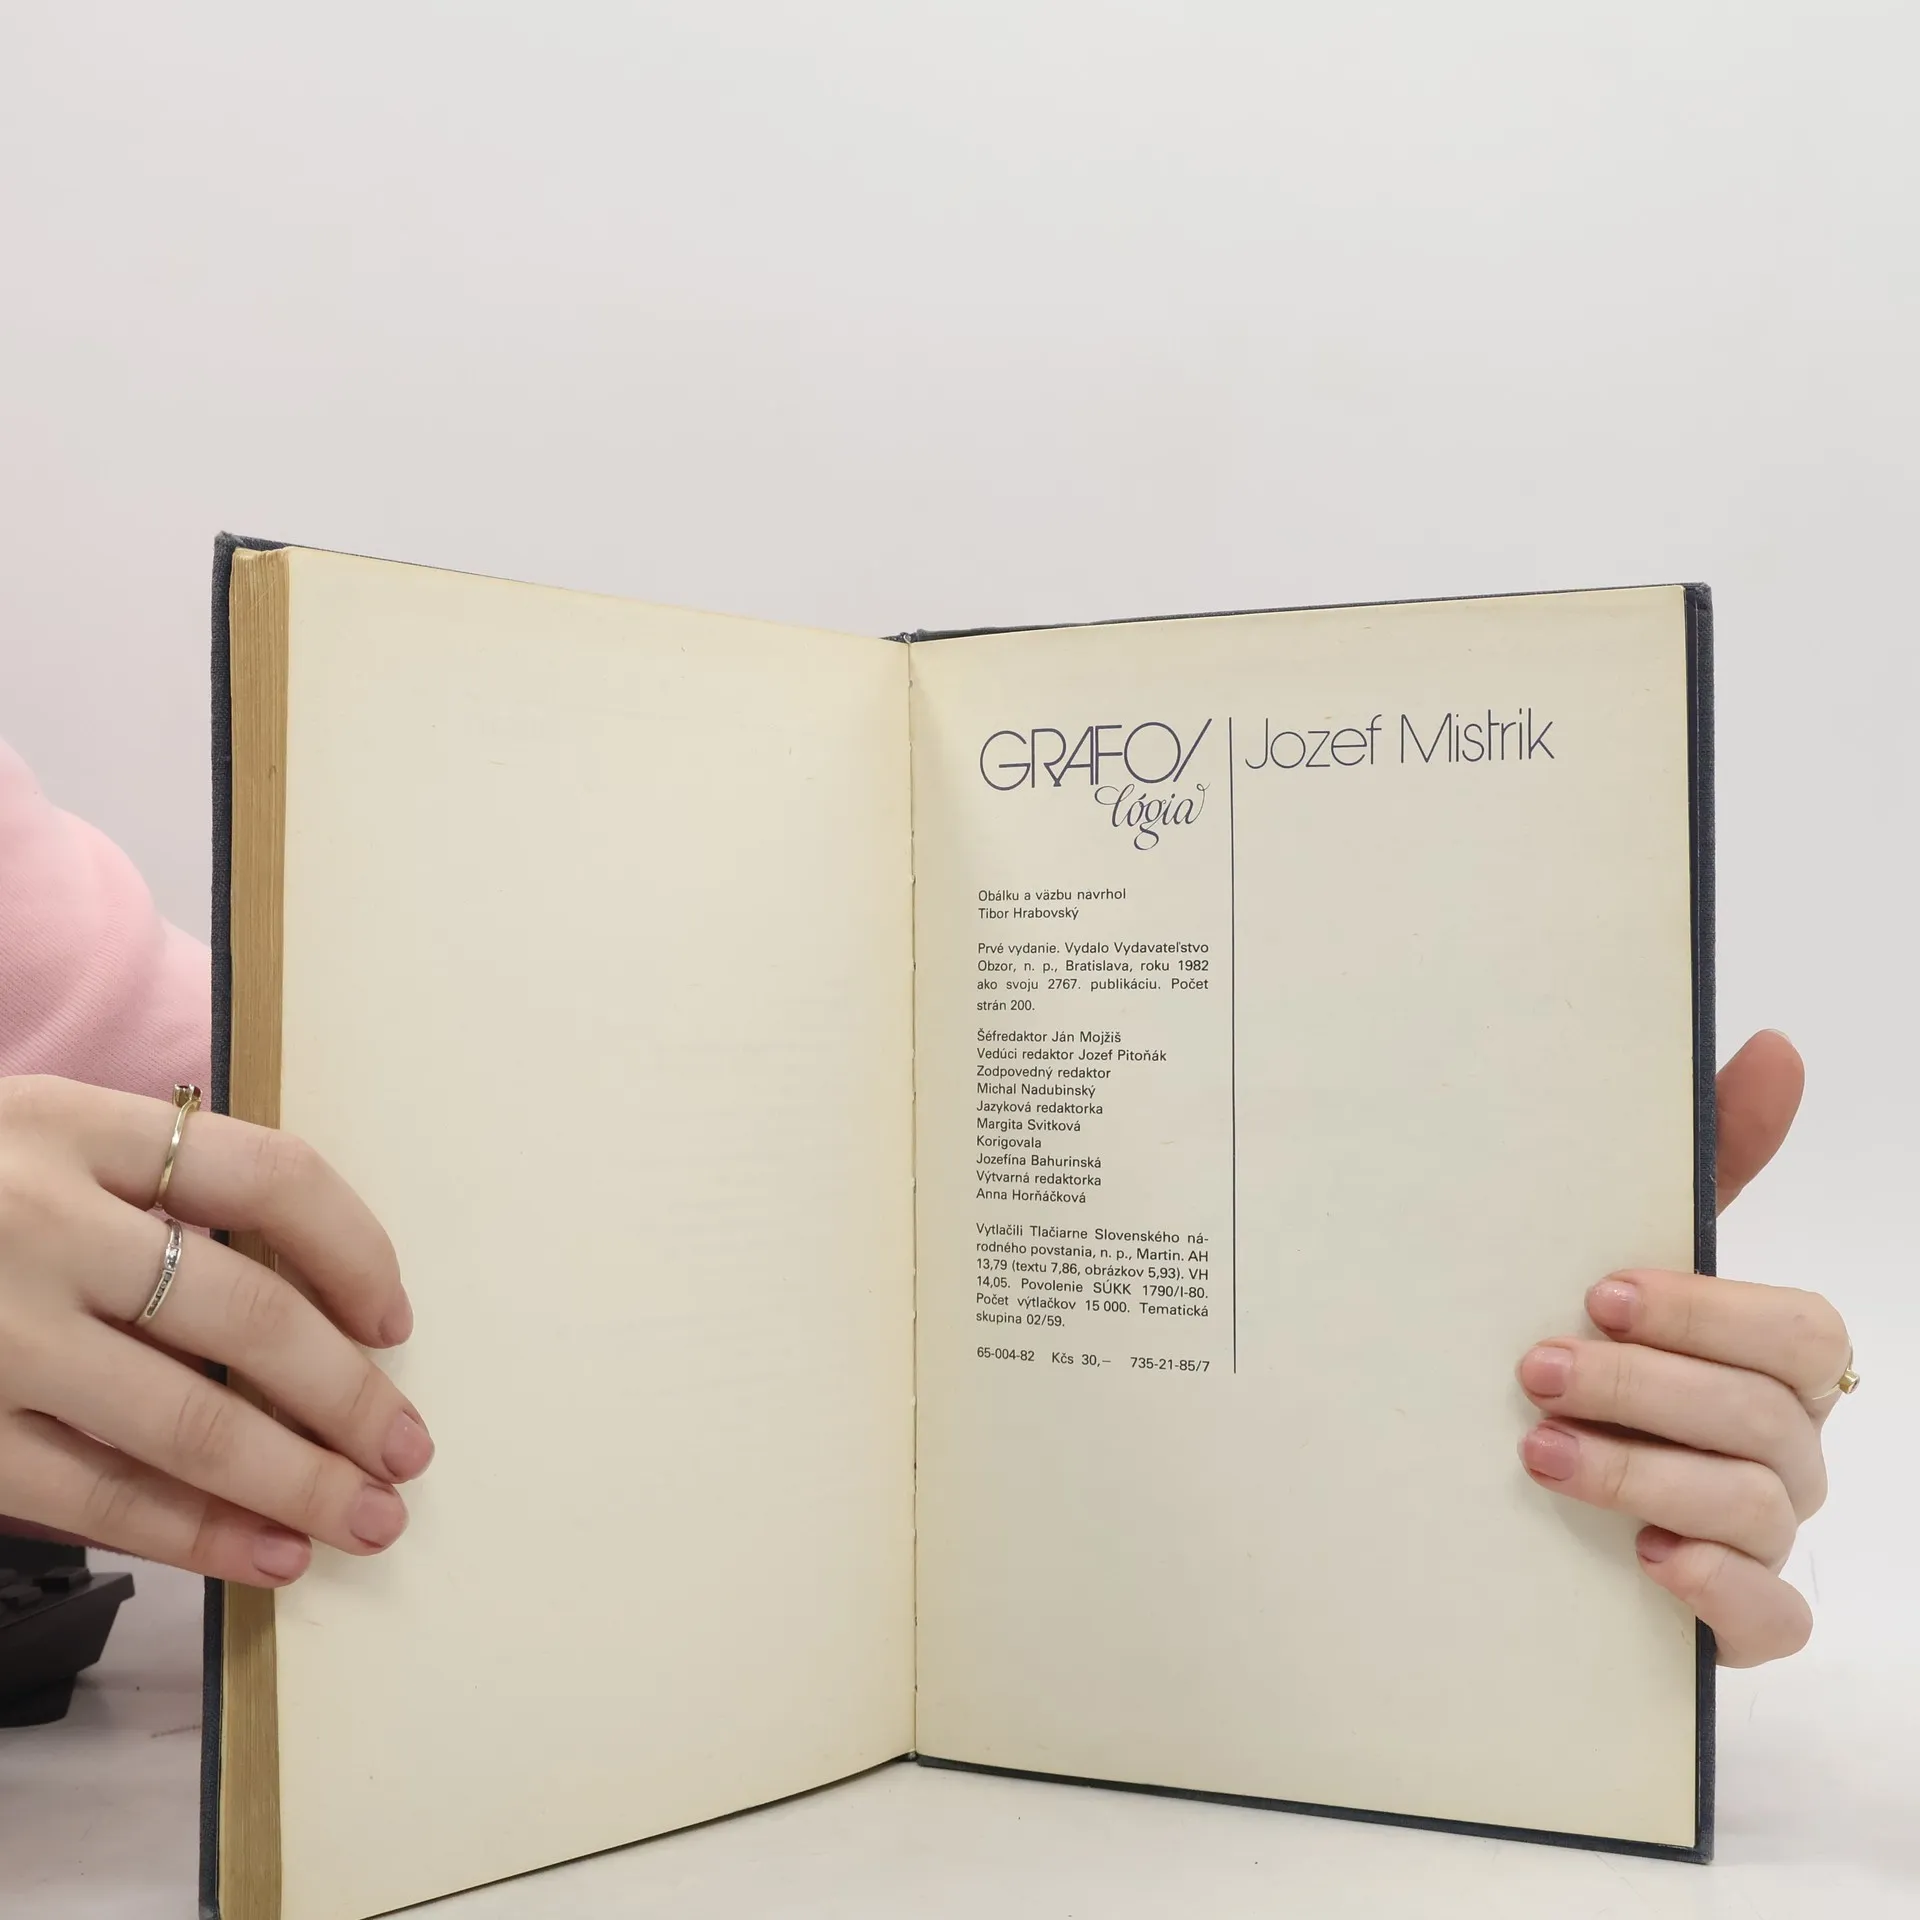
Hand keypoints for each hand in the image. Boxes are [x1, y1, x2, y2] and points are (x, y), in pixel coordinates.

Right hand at [0, 1075, 430, 1586]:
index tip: (395, 1319)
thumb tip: (311, 1300)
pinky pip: (98, 1493)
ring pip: (189, 1416)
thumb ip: (143, 1192)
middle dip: (348, 1395)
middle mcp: (35, 1216)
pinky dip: (197, 1532)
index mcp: (70, 1124)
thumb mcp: (27, 1146)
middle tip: (408, 1450)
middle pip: (249, 1311)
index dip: (356, 1251)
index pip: (271, 1175)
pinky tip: (264, 1555)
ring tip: (364, 1520)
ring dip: (297, 1479)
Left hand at [1516, 1030, 1846, 1665]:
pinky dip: (1717, 1590)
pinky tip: (1646, 1563)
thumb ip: (1708, 1163)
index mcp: (1772, 1360)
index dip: (1706, 1311)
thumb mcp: (1633, 1262)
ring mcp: (1765, 1534)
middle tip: (1536, 1370)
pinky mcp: (1740, 1618)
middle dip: (1646, 1388)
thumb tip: (1778, 1045)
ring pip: (1755, 1508)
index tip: (1598, 1291)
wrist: (1534, 1495)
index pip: (1797, 1331)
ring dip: (1643, 1475)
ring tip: (1538, 1453)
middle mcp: (1785, 1445)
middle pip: (1766, 1416)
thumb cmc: (1602, 1357)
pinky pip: (1772, 1619)